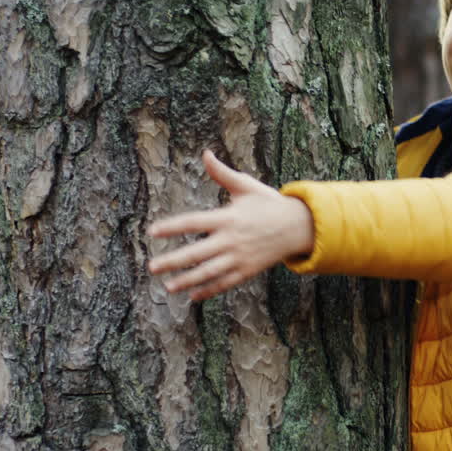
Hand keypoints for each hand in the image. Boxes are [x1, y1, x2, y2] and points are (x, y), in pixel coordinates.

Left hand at [147, 150, 314, 300]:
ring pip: (208, 272)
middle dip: (173, 261)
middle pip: (196, 253)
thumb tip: (205, 153)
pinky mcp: (247, 271)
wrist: (299, 227)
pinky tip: (193, 296)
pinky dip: (209, 290)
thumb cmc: (269, 204)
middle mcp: (231, 240)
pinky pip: (225, 283)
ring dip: (187, 281)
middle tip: (152, 267)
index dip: (172, 227)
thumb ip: (222, 174)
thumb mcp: (246, 187)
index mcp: (228, 218)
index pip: (193, 222)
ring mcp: (239, 258)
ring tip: (168, 287)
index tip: (153, 231)